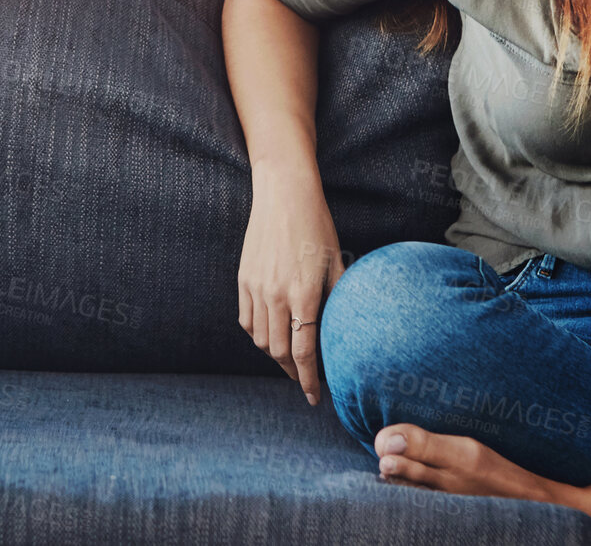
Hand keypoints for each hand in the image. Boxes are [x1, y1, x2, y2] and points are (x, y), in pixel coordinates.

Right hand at [237, 162, 346, 406]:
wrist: (283, 194)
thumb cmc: (317, 225)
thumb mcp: (336, 260)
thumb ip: (339, 297)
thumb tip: (347, 328)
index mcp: (304, 294)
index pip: (304, 352)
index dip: (308, 380)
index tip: (312, 398)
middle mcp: (276, 296)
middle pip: (280, 352)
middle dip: (293, 372)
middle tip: (304, 380)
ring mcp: (256, 289)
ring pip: (261, 340)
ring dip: (275, 355)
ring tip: (290, 359)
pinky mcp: (243, 280)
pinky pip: (247, 321)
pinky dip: (258, 335)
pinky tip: (271, 335)